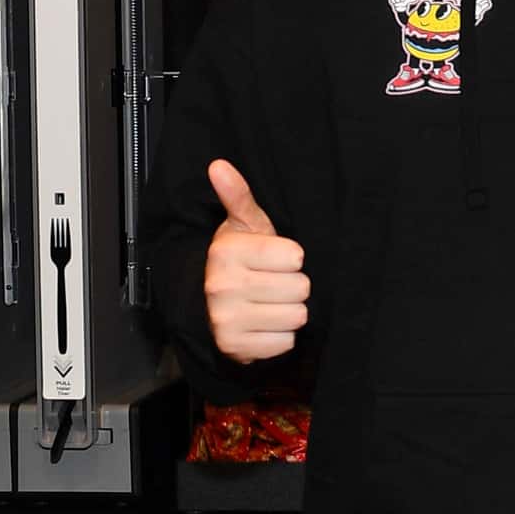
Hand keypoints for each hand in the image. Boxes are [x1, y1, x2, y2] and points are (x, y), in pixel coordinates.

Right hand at [203, 157, 309, 365]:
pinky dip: (281, 336)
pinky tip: (266, 324)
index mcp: (227, 253)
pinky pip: (286, 343)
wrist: (214, 306)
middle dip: (294, 286)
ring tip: (272, 303)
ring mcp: (227, 319)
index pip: (295, 257)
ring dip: (290, 311)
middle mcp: (222, 286)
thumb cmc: (242, 259)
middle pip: (300, 288)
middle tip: (275, 283)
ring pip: (296, 316)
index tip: (278, 259)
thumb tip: (219, 165)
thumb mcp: (245, 225)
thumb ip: (239, 196)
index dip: (292, 258)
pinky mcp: (236, 347)